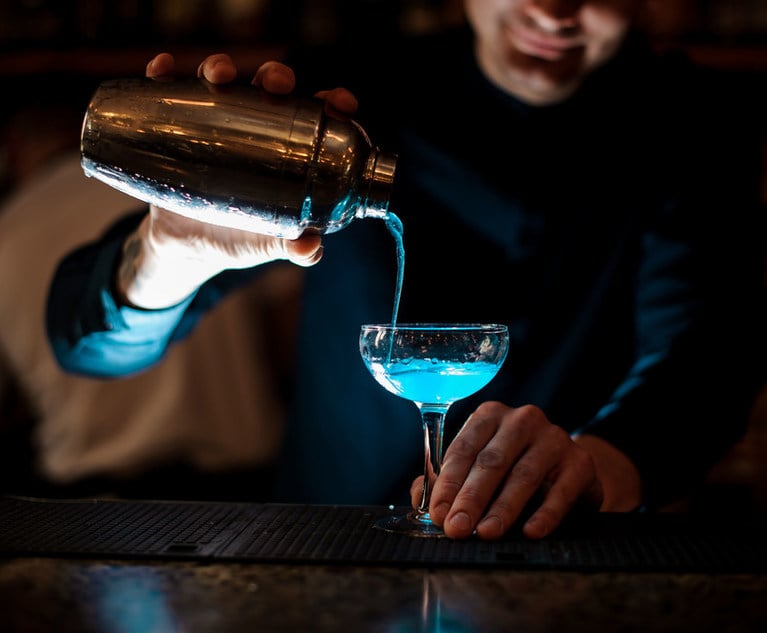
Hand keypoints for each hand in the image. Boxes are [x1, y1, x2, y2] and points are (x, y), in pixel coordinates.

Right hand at [117, 53, 357, 308]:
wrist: (188, 248)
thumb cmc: (241, 239)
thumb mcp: (268, 244)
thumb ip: (293, 248)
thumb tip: (310, 248)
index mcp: (289, 148)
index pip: (317, 114)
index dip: (332, 100)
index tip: (339, 102)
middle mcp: (254, 126)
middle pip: (270, 87)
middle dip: (276, 75)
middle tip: (274, 84)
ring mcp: (214, 122)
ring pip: (221, 81)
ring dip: (220, 67)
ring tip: (217, 76)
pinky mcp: (175, 125)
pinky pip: (168, 91)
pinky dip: (165, 76)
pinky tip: (163, 71)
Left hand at [415, 401, 617, 540]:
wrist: (570, 473)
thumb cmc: (514, 469)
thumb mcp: (480, 469)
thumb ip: (448, 481)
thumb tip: (421, 499)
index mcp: (489, 416)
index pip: (463, 449)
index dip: (448, 483)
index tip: (438, 513)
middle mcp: (522, 420)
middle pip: (490, 461)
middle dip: (470, 498)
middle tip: (456, 528)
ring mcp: (553, 438)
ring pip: (523, 475)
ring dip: (503, 508)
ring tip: (487, 532)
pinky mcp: (580, 462)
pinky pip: (561, 490)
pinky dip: (545, 513)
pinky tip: (531, 532)